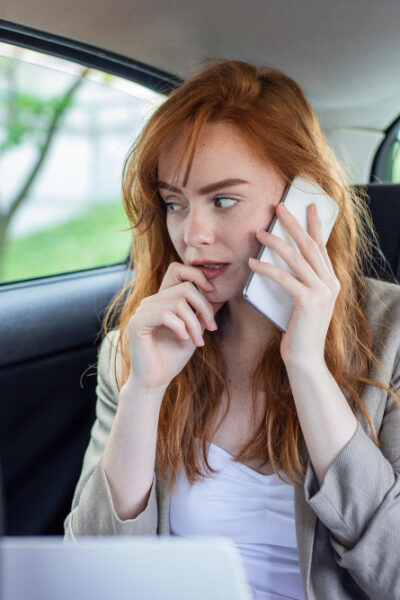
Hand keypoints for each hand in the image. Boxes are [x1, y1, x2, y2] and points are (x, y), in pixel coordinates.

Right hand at [127, 262, 224, 390]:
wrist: (155, 380)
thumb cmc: (173, 357)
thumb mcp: (195, 330)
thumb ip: (202, 311)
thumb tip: (220, 293)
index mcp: (162, 299)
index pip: (178, 270)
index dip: (198, 276)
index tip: (213, 294)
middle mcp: (151, 301)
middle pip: (185, 287)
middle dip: (204, 307)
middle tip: (211, 328)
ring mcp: (142, 310)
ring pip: (178, 302)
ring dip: (194, 323)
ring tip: (197, 341)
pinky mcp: (137, 323)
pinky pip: (165, 314)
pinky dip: (180, 327)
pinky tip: (183, 340)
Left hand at [249, 202, 339, 365]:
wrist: (305, 358)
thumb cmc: (299, 331)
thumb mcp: (303, 302)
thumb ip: (300, 282)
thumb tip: (281, 262)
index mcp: (331, 282)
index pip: (321, 247)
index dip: (314, 225)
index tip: (308, 206)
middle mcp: (331, 284)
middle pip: (310, 246)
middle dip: (294, 224)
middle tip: (280, 207)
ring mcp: (322, 292)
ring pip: (297, 258)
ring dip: (276, 242)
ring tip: (259, 232)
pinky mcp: (308, 302)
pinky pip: (284, 278)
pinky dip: (267, 268)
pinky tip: (252, 262)